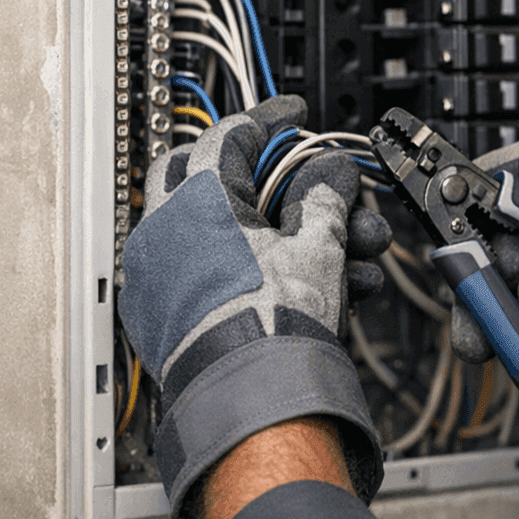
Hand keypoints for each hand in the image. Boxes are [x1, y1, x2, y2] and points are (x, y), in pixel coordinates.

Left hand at [117, 95, 391, 518]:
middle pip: (218, 181)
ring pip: (233, 233)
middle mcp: (166, 234)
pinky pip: (223, 274)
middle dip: (272, 181)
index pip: (230, 135)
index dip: (271, 120)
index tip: (294, 115)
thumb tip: (329, 174)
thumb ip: (325, 194)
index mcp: (193, 202)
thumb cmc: (275, 326)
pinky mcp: (174, 317)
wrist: (257, 403)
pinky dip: (270, 270)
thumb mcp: (318, 242)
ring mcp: (164, 278)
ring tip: (354, 254)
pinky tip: (331, 287)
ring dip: (295, 235)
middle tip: (308, 181)